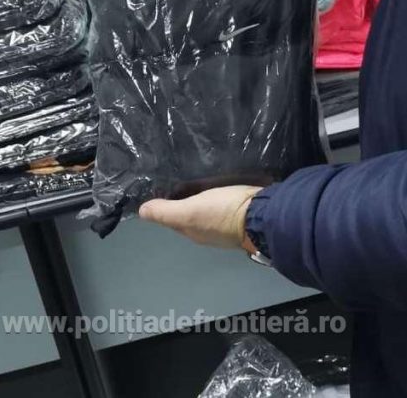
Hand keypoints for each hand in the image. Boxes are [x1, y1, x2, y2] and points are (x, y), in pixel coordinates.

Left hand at [139, 186, 261, 250]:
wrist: (264, 213)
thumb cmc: (223, 213)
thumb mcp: (189, 212)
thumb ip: (166, 212)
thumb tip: (142, 212)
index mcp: (194, 231)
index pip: (173, 218)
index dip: (164, 205)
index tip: (158, 187)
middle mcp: (209, 230)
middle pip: (190, 213)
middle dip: (183, 199)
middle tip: (175, 177)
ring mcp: (227, 222)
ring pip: (207, 207)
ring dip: (201, 196)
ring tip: (194, 175)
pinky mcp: (242, 212)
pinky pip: (223, 201)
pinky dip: (216, 193)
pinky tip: (217, 182)